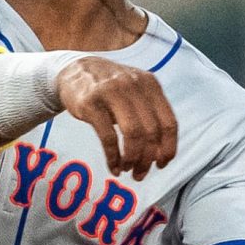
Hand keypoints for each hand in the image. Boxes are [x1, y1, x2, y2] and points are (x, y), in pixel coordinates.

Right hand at [57, 58, 177, 178]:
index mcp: (150, 85)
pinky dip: (113, 157)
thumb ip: (151, 114)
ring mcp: (111, 93)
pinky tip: (113, 166)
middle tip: (140, 173)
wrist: (75, 70)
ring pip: (133, 134)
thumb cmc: (111, 89)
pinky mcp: (90, 104)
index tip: (161, 164)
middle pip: (151, 132)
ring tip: (127, 168)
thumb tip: (161, 154)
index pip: (169, 123)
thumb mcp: (136, 91)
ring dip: (132, 158)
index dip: (168, 148)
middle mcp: (133, 86)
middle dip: (147, 159)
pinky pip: (108, 137)